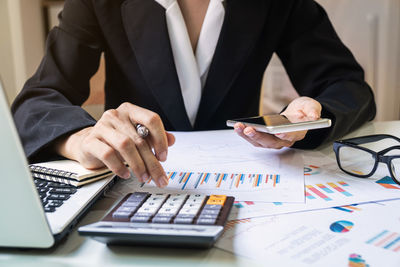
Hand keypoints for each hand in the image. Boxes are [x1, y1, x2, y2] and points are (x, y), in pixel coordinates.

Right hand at [55, 103, 174, 187]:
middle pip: (140, 139)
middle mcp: (115, 115)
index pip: (152, 119)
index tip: (164, 156)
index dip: (161, 139)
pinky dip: (119, 167)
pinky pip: (108, 154)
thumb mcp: (136, 136)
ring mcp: (101, 127)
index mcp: (130, 111)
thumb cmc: (115, 141)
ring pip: (125, 145)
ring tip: (143, 177)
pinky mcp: (90, 141)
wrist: (87, 144)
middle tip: (159, 177)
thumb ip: (154, 137)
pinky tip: (126, 174)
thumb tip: (172, 140)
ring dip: (138, 164)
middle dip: (152, 162)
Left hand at [234, 96, 321, 148]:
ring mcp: (275, 140)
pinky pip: (255, 139)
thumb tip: (313, 117)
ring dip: (248, 136)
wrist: (299, 113)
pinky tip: (238, 126)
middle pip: (272, 142)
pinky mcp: (266, 138)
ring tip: (238, 127)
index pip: (292, 136)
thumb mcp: (311, 106)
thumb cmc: (304, 111)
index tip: (278, 132)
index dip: (285, 135)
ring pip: (260, 142)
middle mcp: (285, 140)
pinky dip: (245, 134)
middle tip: (249, 129)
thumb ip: (313, 110)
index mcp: (298, 133)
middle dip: (259, 136)